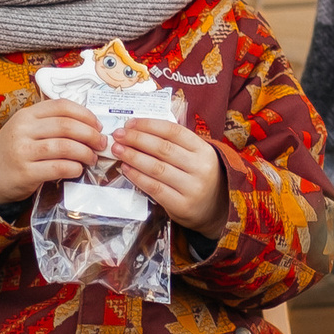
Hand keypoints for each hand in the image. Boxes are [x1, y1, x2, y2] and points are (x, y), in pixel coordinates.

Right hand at [0, 98, 102, 205]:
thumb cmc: (12, 151)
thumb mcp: (25, 129)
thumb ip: (50, 124)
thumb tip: (88, 126)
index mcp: (26, 115)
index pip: (62, 106)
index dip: (85, 114)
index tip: (97, 125)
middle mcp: (23, 130)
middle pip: (67, 126)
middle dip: (90, 135)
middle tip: (101, 143)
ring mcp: (23, 151)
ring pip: (65, 146)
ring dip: (85, 152)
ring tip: (91, 158)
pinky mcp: (25, 173)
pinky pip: (58, 167)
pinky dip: (74, 168)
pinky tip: (78, 169)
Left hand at [112, 118, 227, 233]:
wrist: (216, 209)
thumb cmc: (198, 177)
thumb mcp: (196, 157)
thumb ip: (175, 144)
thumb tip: (139, 130)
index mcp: (204, 150)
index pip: (174, 131)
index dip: (149, 125)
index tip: (130, 124)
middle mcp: (201, 167)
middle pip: (163, 148)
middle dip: (136, 139)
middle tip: (118, 135)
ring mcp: (192, 188)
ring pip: (157, 168)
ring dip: (133, 157)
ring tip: (118, 150)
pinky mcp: (182, 205)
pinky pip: (155, 188)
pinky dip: (137, 177)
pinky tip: (126, 169)